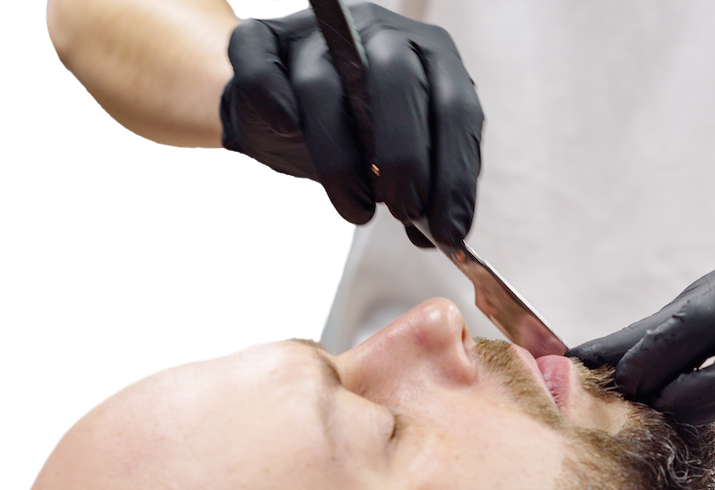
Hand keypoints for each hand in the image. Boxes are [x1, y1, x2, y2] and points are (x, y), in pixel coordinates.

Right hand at [219, 3, 482, 245]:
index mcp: (428, 56)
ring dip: (340, 159)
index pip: (454, 106)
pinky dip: (271, 97)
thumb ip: (425, 188)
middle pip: (395, 77)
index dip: (454, 173)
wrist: (294, 115)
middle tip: (405, 210)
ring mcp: (316, 32)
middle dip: (404, 154)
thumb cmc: (362, 139)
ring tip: (357, 211)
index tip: (448, 231)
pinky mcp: (263, 40)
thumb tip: (437, 232)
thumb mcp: (405, 160)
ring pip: (322, 85)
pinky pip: (260, 61)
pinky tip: (287, 130)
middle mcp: (376, 31)